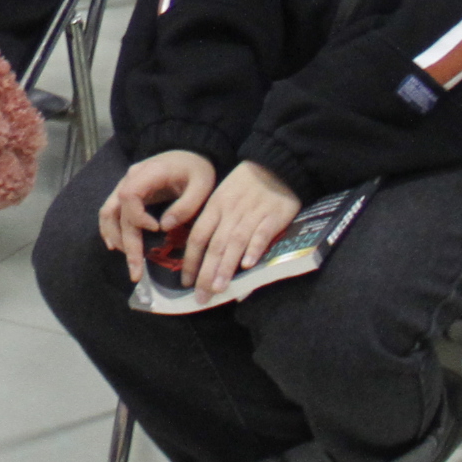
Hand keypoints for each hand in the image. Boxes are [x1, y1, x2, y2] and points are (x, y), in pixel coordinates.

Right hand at [98, 150, 220, 282]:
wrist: (190, 153)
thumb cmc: (196, 169)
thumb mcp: (201, 185)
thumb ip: (185, 205)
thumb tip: (164, 228)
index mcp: (147, 173)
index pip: (129, 196)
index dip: (138, 217)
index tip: (157, 230)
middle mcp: (129, 179)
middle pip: (117, 212)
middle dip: (127, 244)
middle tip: (137, 272)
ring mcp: (125, 185)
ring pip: (108, 213)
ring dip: (115, 238)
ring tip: (131, 262)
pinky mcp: (127, 194)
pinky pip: (111, 212)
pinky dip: (111, 230)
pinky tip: (117, 247)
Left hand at [179, 161, 304, 299]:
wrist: (274, 165)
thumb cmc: (245, 185)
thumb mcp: (222, 198)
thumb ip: (214, 224)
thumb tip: (204, 256)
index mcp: (214, 207)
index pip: (198, 236)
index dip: (191, 261)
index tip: (186, 283)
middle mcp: (229, 213)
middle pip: (214, 245)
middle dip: (206, 273)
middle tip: (202, 297)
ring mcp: (251, 214)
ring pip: (234, 242)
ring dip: (226, 266)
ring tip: (219, 288)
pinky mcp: (273, 216)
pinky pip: (261, 234)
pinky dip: (254, 249)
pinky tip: (248, 265)